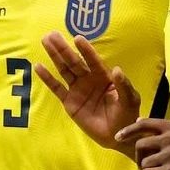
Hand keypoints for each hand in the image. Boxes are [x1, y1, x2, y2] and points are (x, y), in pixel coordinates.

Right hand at [36, 31, 140, 151]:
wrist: (118, 135)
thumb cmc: (127, 115)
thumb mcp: (130, 100)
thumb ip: (124, 85)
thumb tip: (117, 69)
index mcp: (104, 76)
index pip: (93, 60)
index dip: (86, 50)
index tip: (77, 38)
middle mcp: (89, 79)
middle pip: (74, 61)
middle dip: (63, 48)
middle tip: (52, 33)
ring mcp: (78, 89)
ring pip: (64, 70)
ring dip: (55, 56)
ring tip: (45, 41)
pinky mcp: (70, 102)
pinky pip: (57, 88)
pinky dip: (48, 78)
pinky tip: (38, 67)